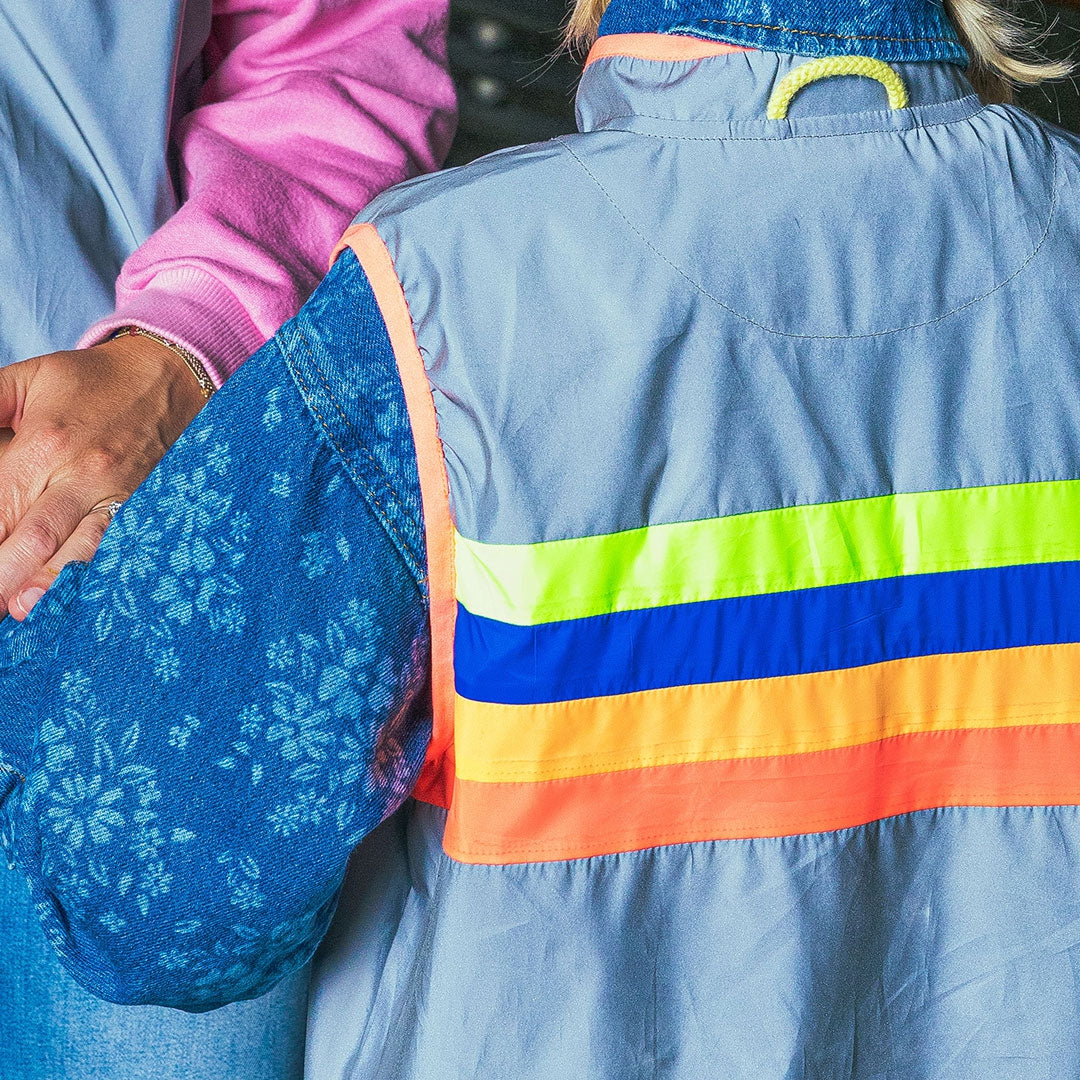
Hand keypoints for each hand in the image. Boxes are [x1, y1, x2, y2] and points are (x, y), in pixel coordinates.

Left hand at [0, 335, 207, 619]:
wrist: (169, 378)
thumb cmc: (94, 382)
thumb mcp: (27, 380)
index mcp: (44, 445)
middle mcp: (82, 478)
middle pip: (32, 540)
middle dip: (2, 575)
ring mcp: (118, 498)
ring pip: (79, 555)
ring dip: (45, 588)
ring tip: (16, 610)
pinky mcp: (144, 511)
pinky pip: (118, 552)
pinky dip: (96, 578)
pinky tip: (75, 599)